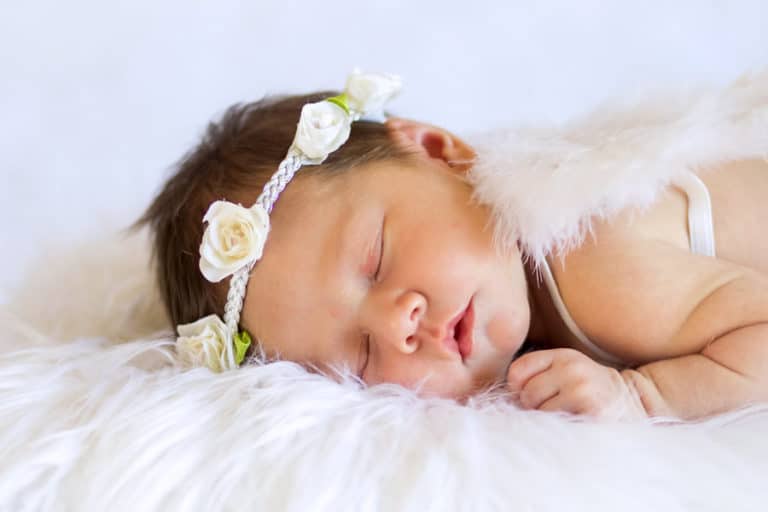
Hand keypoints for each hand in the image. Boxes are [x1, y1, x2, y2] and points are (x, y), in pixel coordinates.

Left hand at [506, 348, 645, 419]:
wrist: (638, 405)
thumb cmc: (593, 393)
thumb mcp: (568, 372)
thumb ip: (539, 376)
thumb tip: (504, 398)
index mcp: (563, 355)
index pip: (518, 371)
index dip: (517, 388)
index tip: (529, 397)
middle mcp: (572, 367)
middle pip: (526, 393)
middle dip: (533, 408)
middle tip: (554, 411)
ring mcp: (582, 388)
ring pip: (539, 411)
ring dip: (547, 421)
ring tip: (567, 418)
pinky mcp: (592, 410)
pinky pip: (556, 425)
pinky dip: (560, 430)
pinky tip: (575, 425)